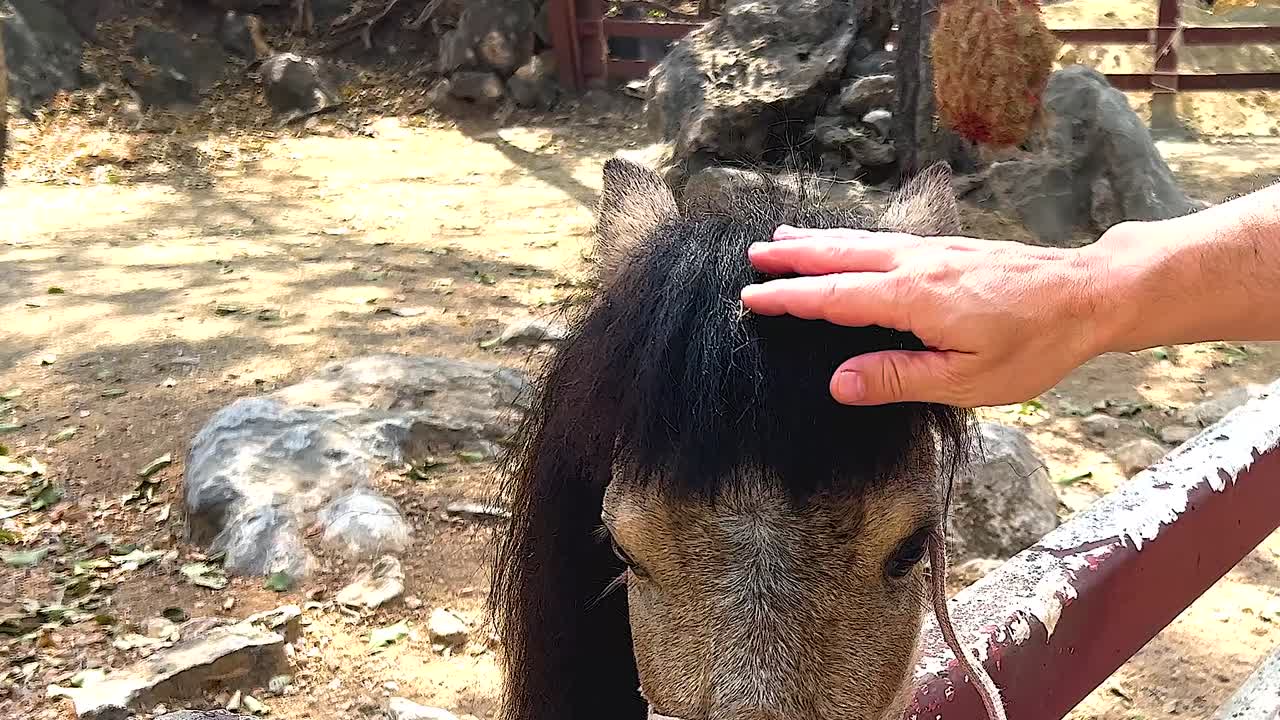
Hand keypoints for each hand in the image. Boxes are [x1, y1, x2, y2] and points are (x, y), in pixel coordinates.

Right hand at [740, 225, 1116, 407]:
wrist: (1091, 294)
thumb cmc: (1034, 346)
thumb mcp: (968, 381)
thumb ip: (899, 379)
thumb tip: (839, 383)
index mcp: (913, 299)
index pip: (833, 298)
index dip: (789, 299)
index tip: (751, 298)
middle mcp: (916, 265)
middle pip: (839, 257)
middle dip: (792, 258)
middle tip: (752, 257)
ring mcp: (933, 251)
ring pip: (861, 242)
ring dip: (818, 241)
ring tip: (783, 239)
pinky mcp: (949, 248)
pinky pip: (885, 239)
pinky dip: (853, 238)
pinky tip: (849, 242)